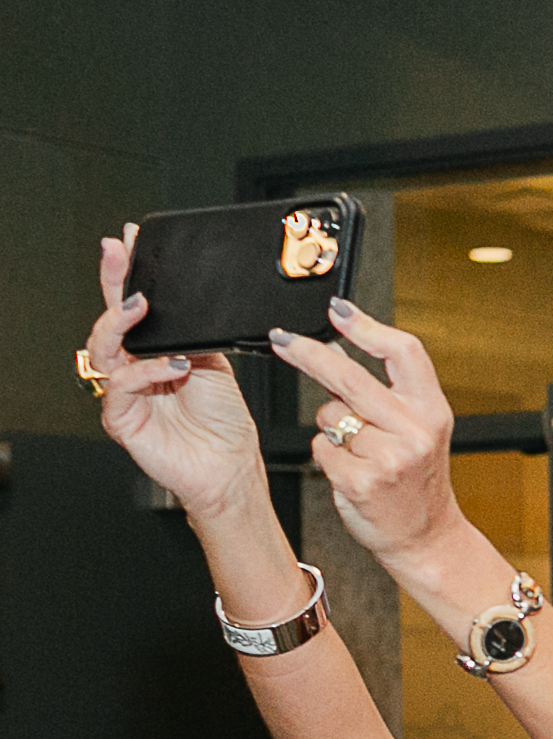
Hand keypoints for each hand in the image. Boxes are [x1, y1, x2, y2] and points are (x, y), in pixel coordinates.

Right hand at [87, 231, 266, 524]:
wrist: (230, 468)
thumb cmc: (224, 423)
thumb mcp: (215, 365)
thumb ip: (194, 335)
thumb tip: (187, 299)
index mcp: (156, 351)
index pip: (135, 306)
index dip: (127, 274)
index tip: (130, 240)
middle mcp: (135, 367)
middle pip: (113, 318)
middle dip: (113, 282)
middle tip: (117, 253)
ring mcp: (125, 391)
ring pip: (105, 347)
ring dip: (121, 322)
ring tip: (141, 306)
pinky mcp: (121, 417)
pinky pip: (121, 385)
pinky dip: (144, 370)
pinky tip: (171, 365)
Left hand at [267, 300, 473, 581]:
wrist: (426, 536)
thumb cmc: (417, 482)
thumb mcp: (421, 430)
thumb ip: (390, 393)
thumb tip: (338, 350)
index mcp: (433, 410)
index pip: (403, 352)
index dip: (366, 326)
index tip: (337, 310)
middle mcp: (415, 430)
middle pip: (349, 375)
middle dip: (308, 353)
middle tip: (283, 340)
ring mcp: (389, 457)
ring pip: (330, 415)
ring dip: (330, 427)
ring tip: (356, 449)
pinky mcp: (361, 480)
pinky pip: (321, 449)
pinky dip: (326, 456)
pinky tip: (349, 471)